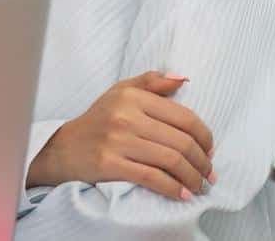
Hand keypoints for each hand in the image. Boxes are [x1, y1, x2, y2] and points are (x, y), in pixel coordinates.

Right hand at [27, 72, 216, 201]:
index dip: (206, 138)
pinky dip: (174, 189)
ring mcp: (116, 141)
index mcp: (131, 97)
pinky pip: (152, 178)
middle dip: (203, 163)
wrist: (64, 148)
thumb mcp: (120, 93)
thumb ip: (151, 83)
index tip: (210, 152)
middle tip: (208, 174)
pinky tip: (183, 194)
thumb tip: (183, 78)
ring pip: (171, 161)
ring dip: (193, 178)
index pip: (185, 117)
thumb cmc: (98, 120)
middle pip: (182, 142)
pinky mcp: (109, 164)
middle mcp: (125, 116)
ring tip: (199, 186)